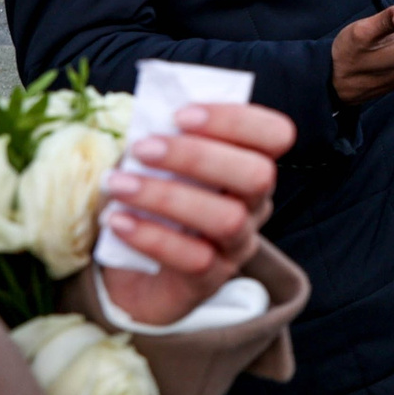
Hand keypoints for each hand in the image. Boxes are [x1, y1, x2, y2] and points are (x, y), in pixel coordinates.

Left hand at [97, 101, 295, 327]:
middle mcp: (255, 204)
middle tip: (142, 148)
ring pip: (226, 218)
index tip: (181, 115)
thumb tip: (146, 116)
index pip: (275, 134)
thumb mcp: (161, 165)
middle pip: (257, 175)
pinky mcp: (211, 280)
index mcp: (250, 163)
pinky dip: (152, 236)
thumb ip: (164, 138)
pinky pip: (194, 258)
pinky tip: (118, 221)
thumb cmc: (153, 202)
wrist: (136, 274)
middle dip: (198, 156)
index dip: (236, 119)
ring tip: (118, 185)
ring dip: (167, 196)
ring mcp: (237, 244)